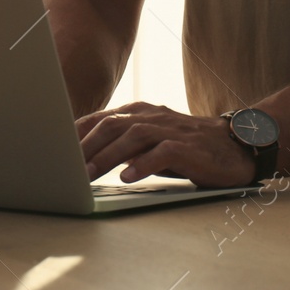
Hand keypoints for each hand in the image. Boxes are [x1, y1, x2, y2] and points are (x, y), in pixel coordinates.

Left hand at [76, 101, 256, 187]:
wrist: (236, 145)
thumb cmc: (188, 147)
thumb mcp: (152, 141)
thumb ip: (124, 144)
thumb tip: (85, 160)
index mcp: (140, 112)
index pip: (100, 118)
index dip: (75, 133)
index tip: (53, 151)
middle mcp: (152, 116)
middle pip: (111, 125)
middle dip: (84, 146)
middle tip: (63, 168)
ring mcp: (171, 129)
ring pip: (132, 136)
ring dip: (107, 156)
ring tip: (87, 175)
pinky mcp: (188, 146)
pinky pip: (162, 152)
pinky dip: (143, 164)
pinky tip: (128, 177)